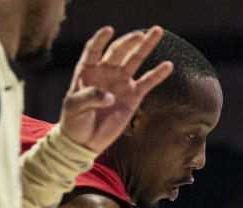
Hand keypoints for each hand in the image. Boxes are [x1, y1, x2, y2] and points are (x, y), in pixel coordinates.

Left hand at [59, 26, 173, 152]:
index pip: (94, 49)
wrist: (85, 141)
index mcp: (87, 70)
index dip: (101, 39)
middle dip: (129, 42)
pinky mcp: (133, 96)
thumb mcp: (74, 106)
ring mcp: (121, 82)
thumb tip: (110, 96)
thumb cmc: (74, 121)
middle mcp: (105, 72)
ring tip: (157, 31)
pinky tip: (167, 65)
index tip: (109, 30)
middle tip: (140, 35)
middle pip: (118, 51)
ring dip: (145, 46)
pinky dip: (157, 74)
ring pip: (134, 60)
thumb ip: (90, 96)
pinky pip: (147, 82)